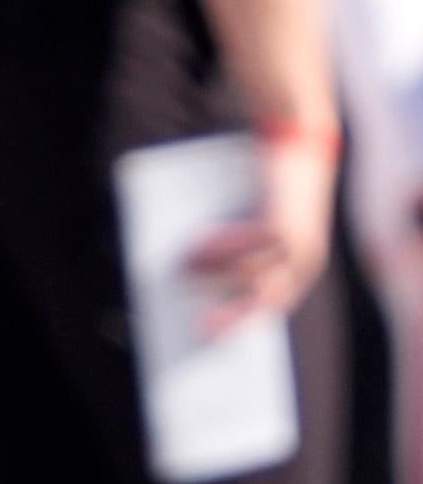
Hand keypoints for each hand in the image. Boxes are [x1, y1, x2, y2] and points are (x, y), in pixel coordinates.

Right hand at [191, 129, 335, 333]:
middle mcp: (303, 264)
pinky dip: (219, 250)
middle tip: (197, 332)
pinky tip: (193, 247)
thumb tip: (193, 272)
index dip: (239, 324)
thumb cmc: (264, 182)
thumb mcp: (247, 220)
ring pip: (253, 277)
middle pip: (263, 303)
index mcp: (297, 269)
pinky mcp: (286, 225)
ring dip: (214, 279)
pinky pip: (248, 249)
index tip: (211, 342)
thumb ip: (231, 247)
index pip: (267, 308)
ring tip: (180, 277)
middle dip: (230, 319)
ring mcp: (297, 247)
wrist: (298, 141)